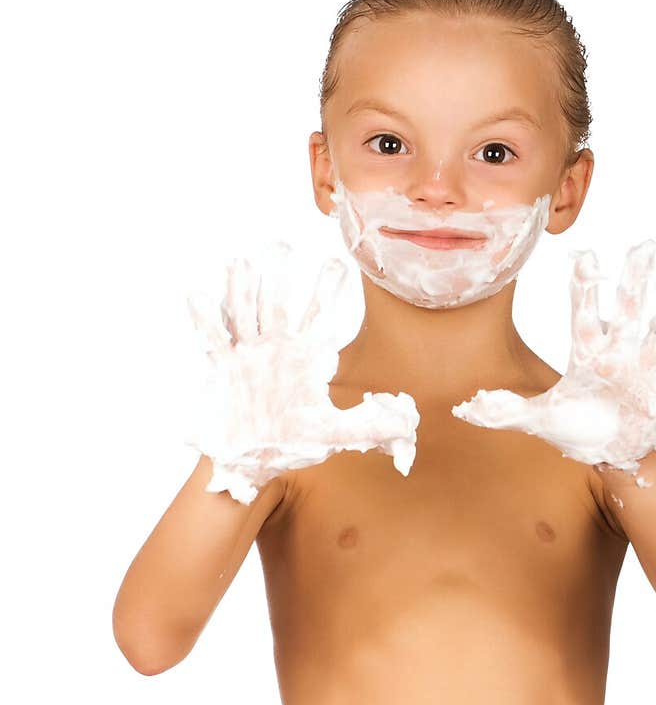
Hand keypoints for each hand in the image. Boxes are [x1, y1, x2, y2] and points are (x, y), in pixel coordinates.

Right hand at [184, 241, 419, 502]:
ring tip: (241, 262)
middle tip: (282, 245)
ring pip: (244, 315)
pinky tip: (199, 297)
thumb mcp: (334, 435)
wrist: (251, 460)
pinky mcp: (223, 371)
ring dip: (241, 290)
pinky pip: (214, 342)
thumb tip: (408, 421)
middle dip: (279, 277)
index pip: (319, 318)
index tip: (337, 264)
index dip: (327, 292)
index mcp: (305, 359)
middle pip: (278, 306)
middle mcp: (276, 350)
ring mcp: (247, 357)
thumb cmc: (292, 443)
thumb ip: (370, 426)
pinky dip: (206, 321)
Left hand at [450, 240, 655, 475]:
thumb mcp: (538, 421)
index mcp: (588, 356)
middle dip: (634, 280)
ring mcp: (642, 376)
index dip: (585, 287)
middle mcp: (618, 358)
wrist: (611, 454)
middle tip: (645, 244)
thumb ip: (504, 412)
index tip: (585, 256)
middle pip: (627, 311)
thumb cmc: (579, 430)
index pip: (584, 315)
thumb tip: (465, 408)